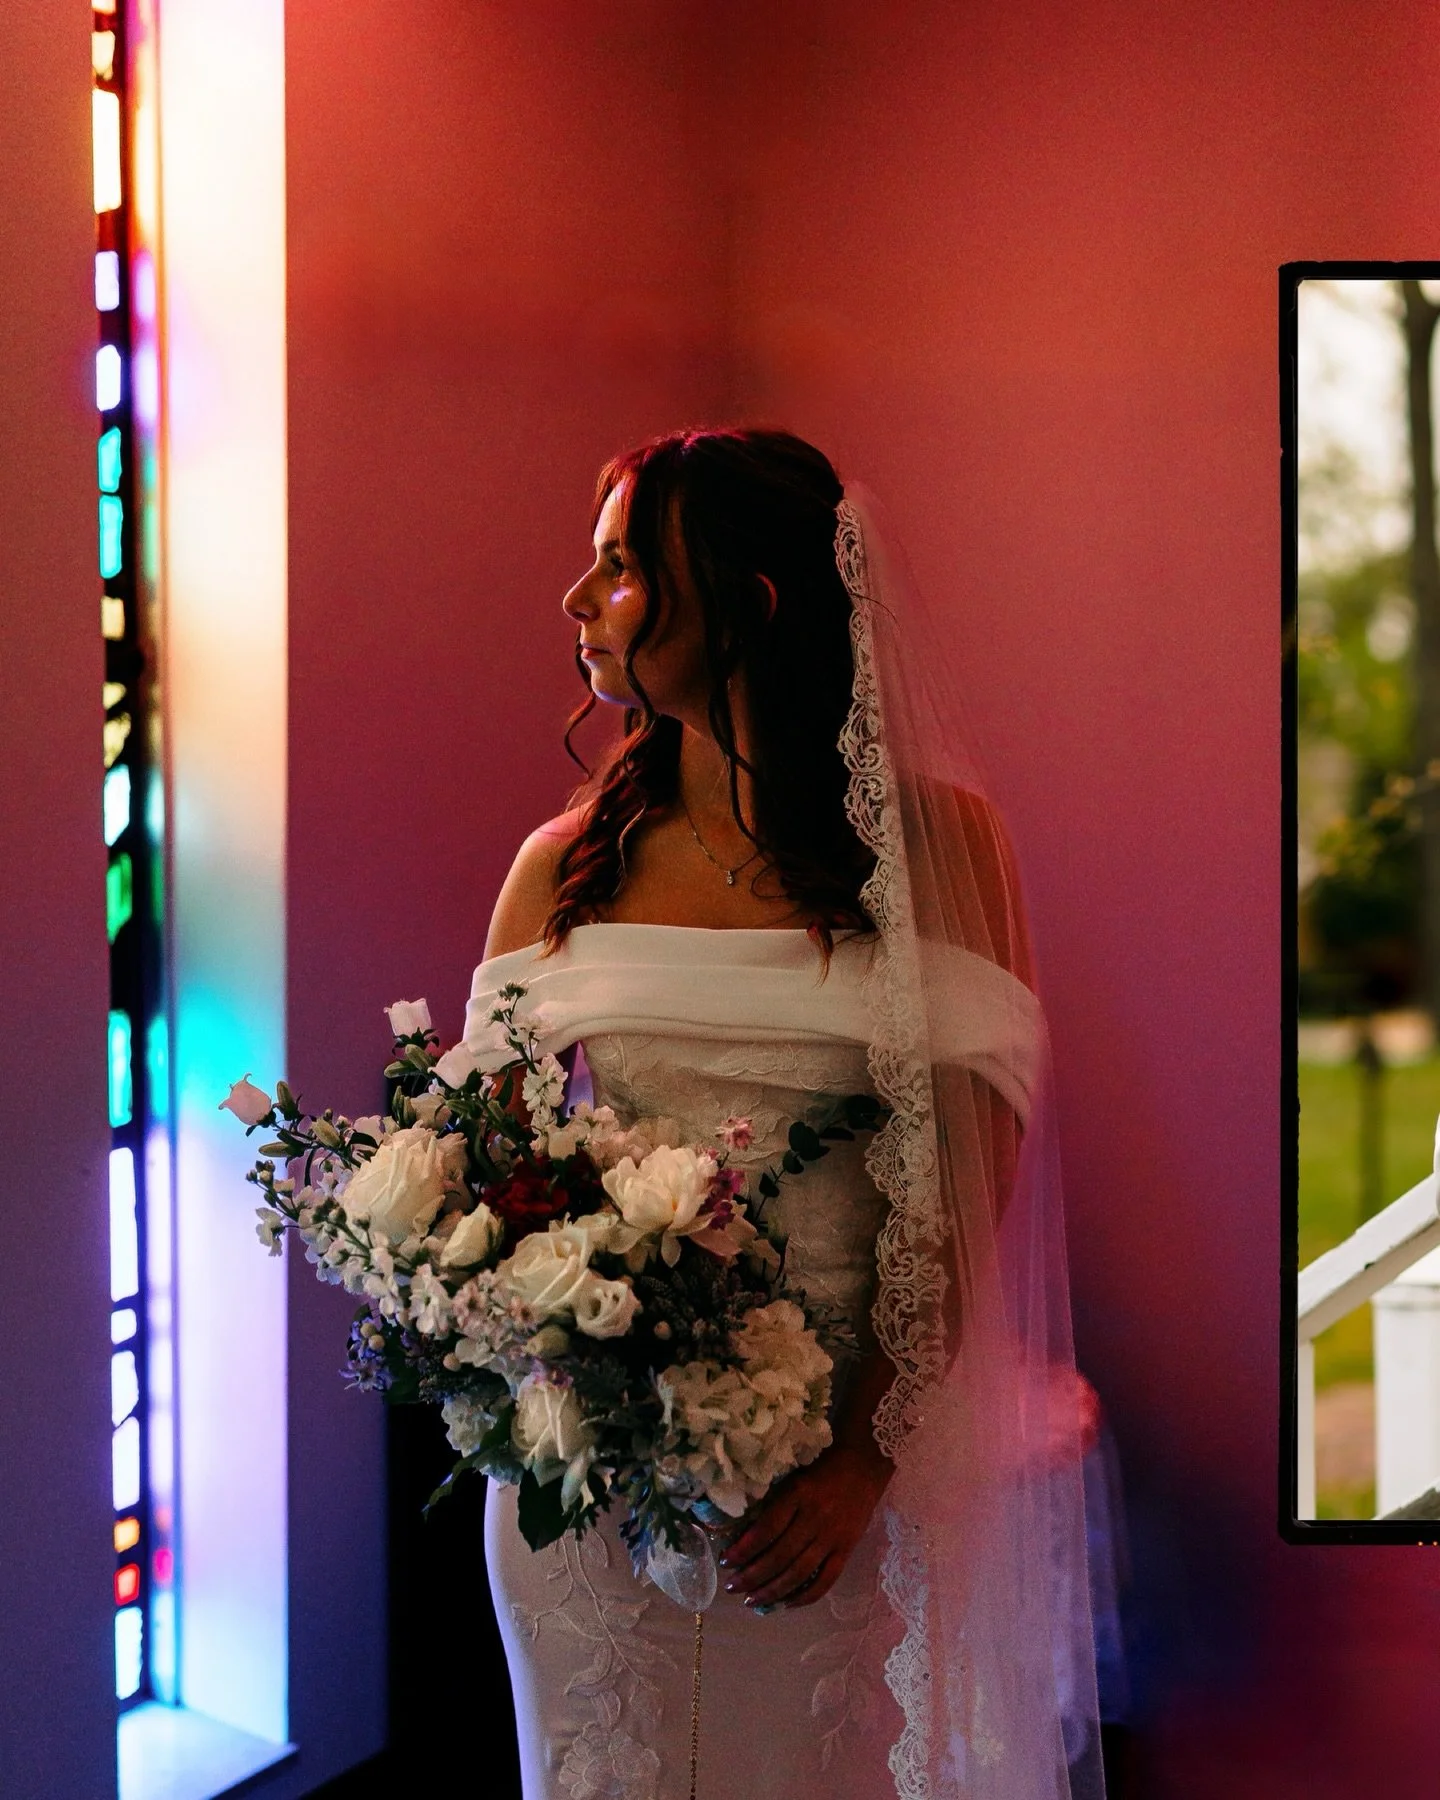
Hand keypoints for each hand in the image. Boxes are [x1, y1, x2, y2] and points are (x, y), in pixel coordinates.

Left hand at [718, 1443, 890, 1612]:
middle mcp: (815, 1518)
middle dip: (752, 1576)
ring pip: (799, 1573)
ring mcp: (832, 1537)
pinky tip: (786, 1604)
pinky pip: (826, 1581)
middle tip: (732, 1587)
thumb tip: (742, 1532)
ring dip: (772, 1591)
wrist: (863, 1465)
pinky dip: (805, 1597)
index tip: (725, 1561)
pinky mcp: (847, 1550)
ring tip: (751, 1601)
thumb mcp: (792, 1476)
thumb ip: (773, 1502)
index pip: (767, 1529)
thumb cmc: (819, 1467)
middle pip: (780, 1556)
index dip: (744, 1549)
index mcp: (798, 1494)